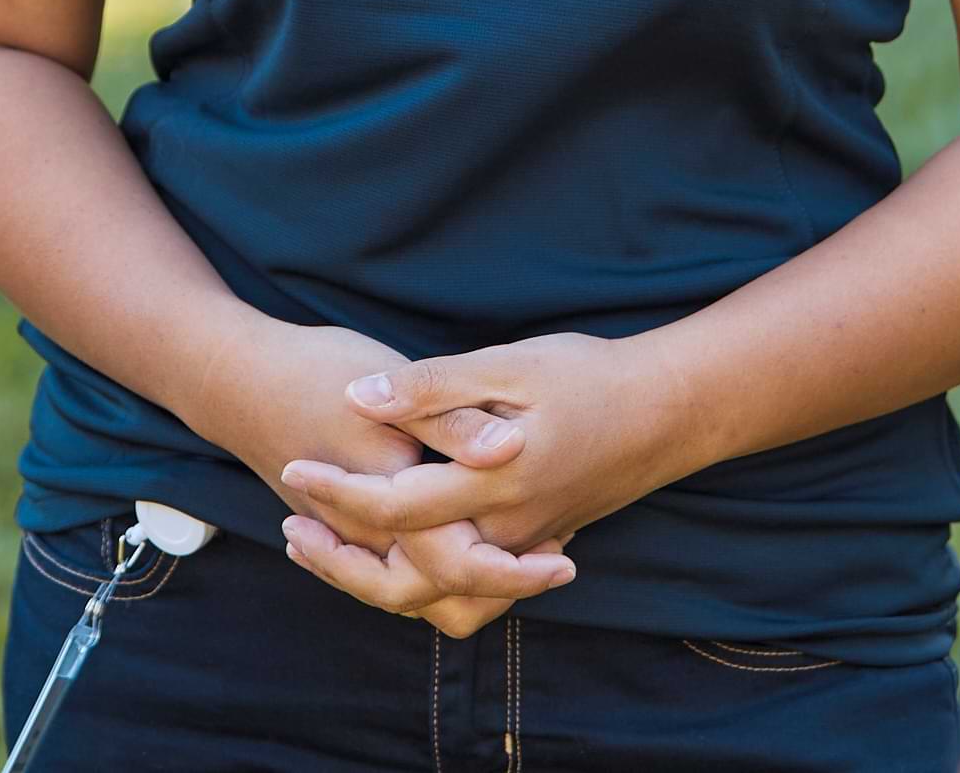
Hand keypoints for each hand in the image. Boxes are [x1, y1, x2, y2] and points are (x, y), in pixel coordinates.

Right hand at [185, 319, 571, 638]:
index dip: (521, 569)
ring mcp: (354, 539)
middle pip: (446, 598)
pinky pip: (401, 569)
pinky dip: (440, 566)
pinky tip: (473, 531)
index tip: (568, 555)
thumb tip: (509, 446)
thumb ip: (448, 419)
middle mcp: (370, 537)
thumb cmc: (313, 373)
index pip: (465, 564)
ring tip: (524, 555)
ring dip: (473, 584)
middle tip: (560, 560)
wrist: (236, 380)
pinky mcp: (346, 529)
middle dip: (505, 588)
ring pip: (423, 593)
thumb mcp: (385, 380)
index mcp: (389, 504)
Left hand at [277, 333, 698, 626]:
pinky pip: (469, 585)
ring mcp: (522, 546)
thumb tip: (361, 395)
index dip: (334, 490)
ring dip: (378, 578)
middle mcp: (505, 531)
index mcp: (490, 483)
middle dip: (340, 557)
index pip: (392, 506)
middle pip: (406, 574)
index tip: (291, 466)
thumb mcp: (508, 365)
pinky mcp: (535, 546)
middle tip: (291, 527)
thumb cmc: (589, 377)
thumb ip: (434, 388)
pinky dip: (423, 576)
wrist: (668, 413)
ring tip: (329, 544)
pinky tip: (396, 542)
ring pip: (439, 595)